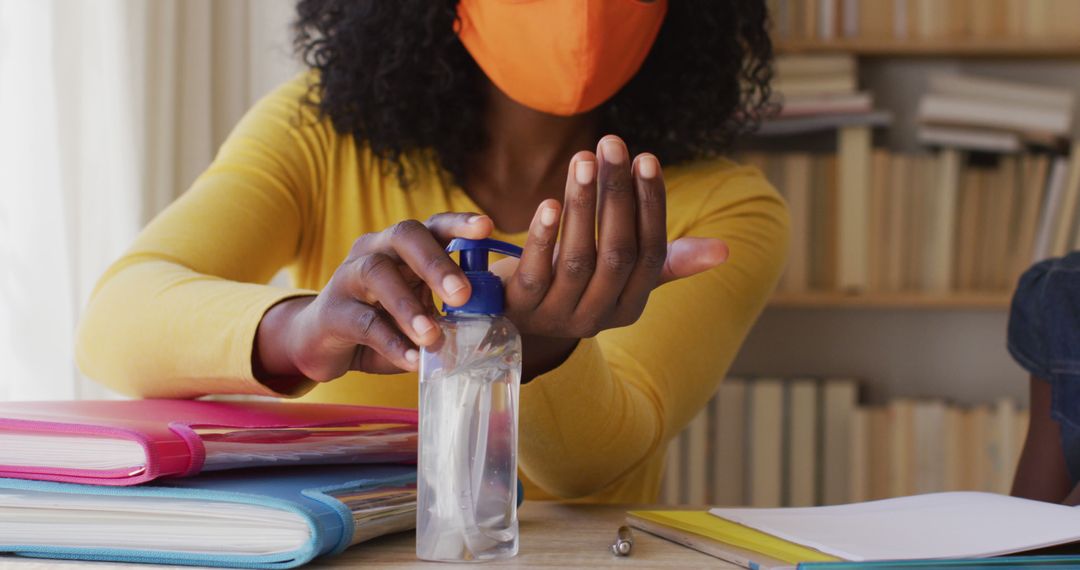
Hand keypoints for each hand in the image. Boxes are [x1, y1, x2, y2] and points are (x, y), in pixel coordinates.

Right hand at [254, 213, 492, 384]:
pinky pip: (362, 321)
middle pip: (403, 236)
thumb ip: (448, 308)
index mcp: (402, 246)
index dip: (458, 224)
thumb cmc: (382, 321)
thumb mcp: (419, 309)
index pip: (432, 225)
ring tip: (433, 336)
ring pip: (377, 274)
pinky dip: (390, 341)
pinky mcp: (331, 311)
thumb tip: (491, 317)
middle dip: (435, 263)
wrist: (322, 343)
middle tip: (461, 295)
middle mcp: (374, 250)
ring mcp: (347, 276)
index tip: (487, 227)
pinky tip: (412, 360)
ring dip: (408, 306)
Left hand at [491, 135, 727, 378]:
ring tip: (584, 159)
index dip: (650, 205)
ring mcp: (558, 314)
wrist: (515, 322)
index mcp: (630, 305)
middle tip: (612, 144)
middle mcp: (598, 316)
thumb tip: (723, 251)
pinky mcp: (521, 308)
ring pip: (577, 259)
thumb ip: (664, 260)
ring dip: (582, 204)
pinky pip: (535, 271)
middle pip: (616, 253)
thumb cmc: (575, 283)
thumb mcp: (619, 275)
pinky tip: (549, 202)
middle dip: (616, 194)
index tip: (645, 158)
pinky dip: (542, 236)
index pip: (650, 252)